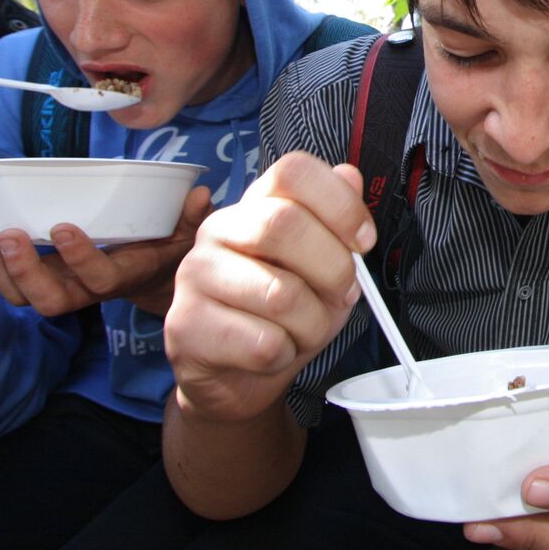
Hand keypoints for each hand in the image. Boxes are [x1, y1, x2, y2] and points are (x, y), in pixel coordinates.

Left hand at [0, 186, 212, 315]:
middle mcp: (86, 289)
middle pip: (49, 300)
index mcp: (122, 277)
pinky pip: (5, 275)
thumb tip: (200, 195)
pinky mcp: (41, 275)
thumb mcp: (187, 233)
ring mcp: (60, 285)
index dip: (78, 259)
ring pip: (20, 295)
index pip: (98, 280)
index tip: (62, 227)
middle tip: (9, 234)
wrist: (152, 275)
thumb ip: (192, 217)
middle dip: (23, 271)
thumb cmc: (167, 248)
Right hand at [165, 152, 374, 423]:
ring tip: (304, 330)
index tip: (363, 240)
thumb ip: (337, 225)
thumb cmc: (284, 316)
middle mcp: (219, 229)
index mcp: (256, 205)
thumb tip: (349, 177)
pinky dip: (285, 354)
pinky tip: (273, 352)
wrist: (237, 378)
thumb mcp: (324, 269)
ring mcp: (196, 274)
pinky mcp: (185, 325)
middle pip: (284, 225)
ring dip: (312, 324)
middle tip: (342, 293)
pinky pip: (262, 343)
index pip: (293, 171)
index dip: (340, 203)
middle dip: (333, 269)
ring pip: (279, 294)